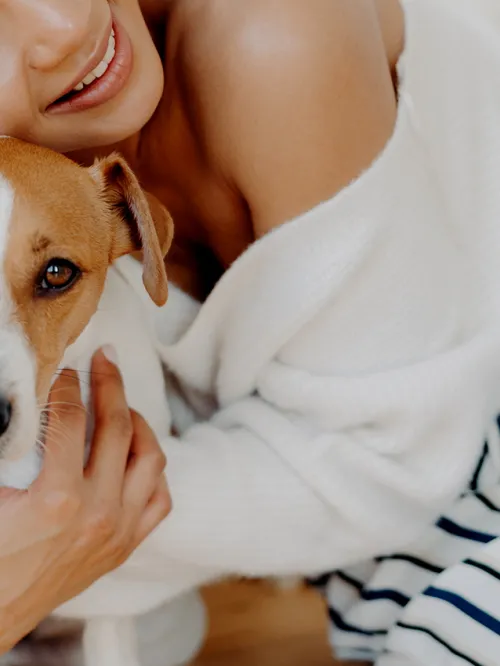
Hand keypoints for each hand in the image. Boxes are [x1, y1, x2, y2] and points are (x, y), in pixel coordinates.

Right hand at [0, 348, 170, 653]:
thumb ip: (12, 447)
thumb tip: (21, 406)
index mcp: (57, 499)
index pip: (70, 420)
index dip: (68, 386)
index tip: (67, 370)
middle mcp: (98, 513)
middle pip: (118, 428)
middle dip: (111, 384)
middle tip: (105, 360)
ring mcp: (119, 531)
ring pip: (151, 459)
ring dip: (141, 423)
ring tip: (123, 405)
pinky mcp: (126, 546)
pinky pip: (160, 500)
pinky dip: (154, 471)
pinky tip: (139, 454)